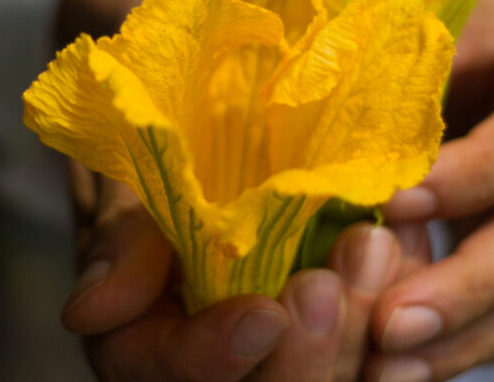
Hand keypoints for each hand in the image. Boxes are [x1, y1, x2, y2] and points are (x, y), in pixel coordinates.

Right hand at [63, 163, 428, 381]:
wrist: (203, 136)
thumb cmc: (158, 163)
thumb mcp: (129, 188)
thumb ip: (119, 244)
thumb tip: (87, 311)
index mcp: (143, 341)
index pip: (169, 375)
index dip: (211, 358)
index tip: (262, 313)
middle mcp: (214, 361)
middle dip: (311, 352)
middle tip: (344, 266)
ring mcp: (275, 351)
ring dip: (360, 327)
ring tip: (377, 243)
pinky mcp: (329, 333)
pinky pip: (368, 354)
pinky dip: (393, 318)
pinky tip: (406, 256)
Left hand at [369, 0, 493, 381]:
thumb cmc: (466, 26)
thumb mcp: (437, 26)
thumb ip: (396, 69)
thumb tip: (310, 124)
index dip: (468, 177)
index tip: (394, 202)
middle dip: (468, 284)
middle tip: (389, 325)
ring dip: (464, 333)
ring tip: (390, 368)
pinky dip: (468, 339)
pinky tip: (412, 366)